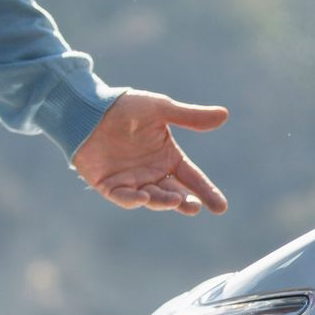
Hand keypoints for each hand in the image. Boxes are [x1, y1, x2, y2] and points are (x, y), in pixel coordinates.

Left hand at [73, 91, 228, 215]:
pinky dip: (133, 200)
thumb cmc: (127, 107)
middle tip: (195, 206)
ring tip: (175, 200)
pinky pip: (123, 197)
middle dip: (185, 202)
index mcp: (168, 157)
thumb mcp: (161, 109)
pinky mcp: (109, 185)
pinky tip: (143, 198)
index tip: (221, 207)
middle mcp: (152, 173)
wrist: (89, 108)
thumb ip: (190, 117)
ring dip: (163, 201)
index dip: (206, 192)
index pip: (192, 178)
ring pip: (152, 198)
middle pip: (174, 193)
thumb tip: (224, 115)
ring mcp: (131, 181)